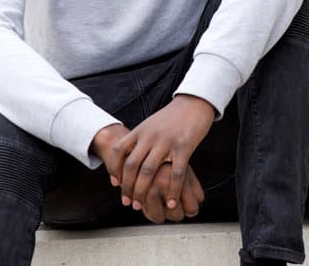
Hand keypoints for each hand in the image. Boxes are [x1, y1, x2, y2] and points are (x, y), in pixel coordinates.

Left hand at [99, 94, 214, 213]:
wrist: (195, 102)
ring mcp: (166, 141)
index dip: (113, 168)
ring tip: (141, 206)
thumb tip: (128, 155)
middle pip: (132, 165)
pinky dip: (172, 190)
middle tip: (127, 202)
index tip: (115, 184)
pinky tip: (170, 202)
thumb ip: (140, 138)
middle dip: (127, 187)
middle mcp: (150, 136)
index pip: (118, 150)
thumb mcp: (151, 123)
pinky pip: (175, 173)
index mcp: (141, 130)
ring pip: (149, 171)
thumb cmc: (173, 116)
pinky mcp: (184, 146)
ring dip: (143, 192)